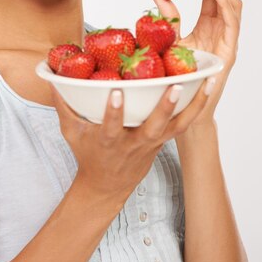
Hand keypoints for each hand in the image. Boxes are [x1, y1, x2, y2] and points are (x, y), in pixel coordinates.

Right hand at [49, 79, 214, 200]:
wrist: (108, 186)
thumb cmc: (89, 154)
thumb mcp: (71, 133)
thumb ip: (64, 104)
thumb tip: (52, 75)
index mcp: (110, 141)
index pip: (111, 127)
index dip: (114, 111)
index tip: (116, 91)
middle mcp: (134, 143)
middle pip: (153, 127)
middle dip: (164, 108)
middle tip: (175, 85)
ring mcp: (153, 143)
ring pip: (177, 126)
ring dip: (193, 105)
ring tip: (208, 82)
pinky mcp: (165, 141)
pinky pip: (185, 125)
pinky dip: (198, 107)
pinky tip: (209, 88)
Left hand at [150, 0, 241, 123]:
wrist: (182, 107)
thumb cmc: (177, 77)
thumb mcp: (169, 40)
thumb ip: (167, 17)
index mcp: (209, 24)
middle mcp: (221, 28)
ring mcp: (228, 38)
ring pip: (233, 1)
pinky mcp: (230, 48)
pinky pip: (233, 19)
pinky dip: (225, 2)